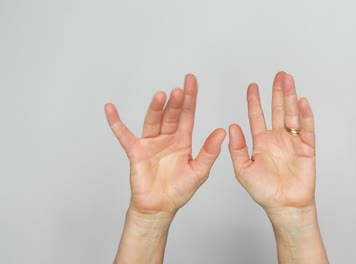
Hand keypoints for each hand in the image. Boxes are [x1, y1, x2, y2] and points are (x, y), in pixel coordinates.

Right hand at [105, 74, 225, 215]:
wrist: (160, 207)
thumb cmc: (179, 190)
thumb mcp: (199, 171)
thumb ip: (209, 151)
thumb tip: (222, 132)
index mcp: (182, 140)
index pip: (187, 115)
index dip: (190, 98)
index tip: (191, 81)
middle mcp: (167, 138)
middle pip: (171, 115)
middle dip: (175, 102)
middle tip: (179, 90)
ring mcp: (150, 143)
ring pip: (153, 121)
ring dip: (155, 108)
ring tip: (161, 95)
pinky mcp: (135, 151)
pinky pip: (124, 135)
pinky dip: (116, 122)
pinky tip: (110, 109)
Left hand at [228, 71, 315, 211]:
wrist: (284, 206)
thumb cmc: (264, 191)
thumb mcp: (243, 170)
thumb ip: (237, 148)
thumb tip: (232, 127)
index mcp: (261, 142)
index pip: (257, 116)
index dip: (254, 101)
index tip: (252, 86)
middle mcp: (277, 139)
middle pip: (277, 110)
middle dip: (277, 92)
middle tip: (278, 75)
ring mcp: (292, 142)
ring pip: (291, 115)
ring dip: (291, 97)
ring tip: (289, 81)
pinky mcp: (306, 148)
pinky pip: (307, 129)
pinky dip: (305, 115)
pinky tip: (302, 102)